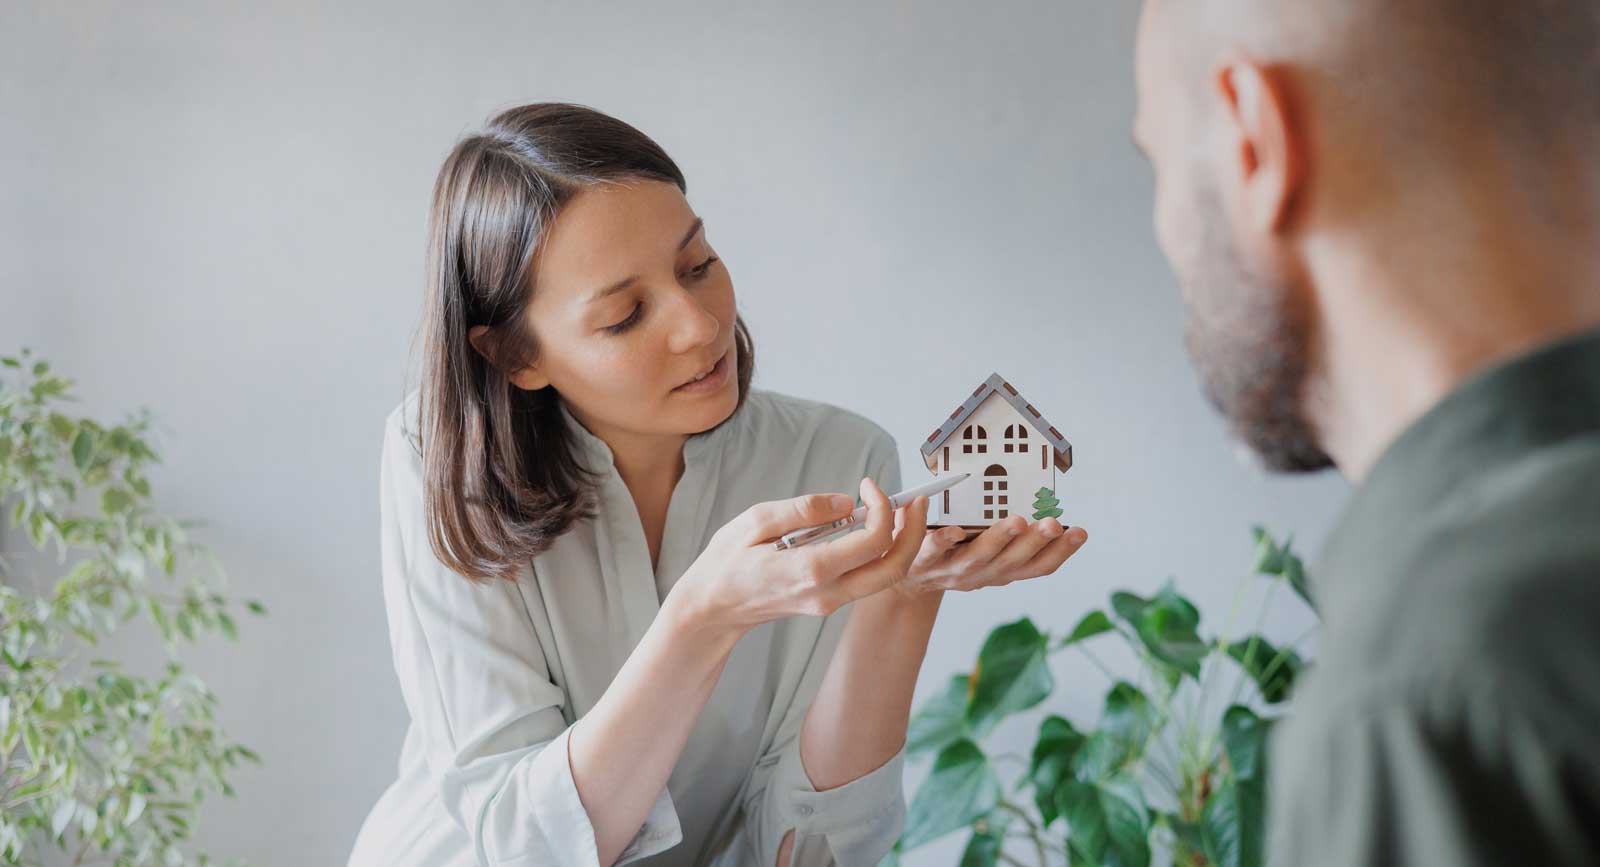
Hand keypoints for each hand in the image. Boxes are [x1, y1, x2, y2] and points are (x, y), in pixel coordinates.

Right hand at [669, 478, 929, 632]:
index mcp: (810, 570)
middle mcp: (828, 592)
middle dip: (914, 531)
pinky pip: (869, 578)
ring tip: (900, 509)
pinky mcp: (829, 601)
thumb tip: (847, 502)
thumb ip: (804, 509)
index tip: (867, 485)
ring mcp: (830, 602)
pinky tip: (875, 526)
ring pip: (887, 577)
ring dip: (902, 542)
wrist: (711, 608)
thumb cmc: (726, 561)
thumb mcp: (755, 521)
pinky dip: (883, 551)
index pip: (872, 541)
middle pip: (895, 567)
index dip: (881, 507)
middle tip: (917, 500)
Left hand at [891, 514, 1086, 596]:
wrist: (902, 579)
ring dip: (999, 540)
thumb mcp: (983, 546)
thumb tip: (1037, 498)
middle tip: (1055, 524)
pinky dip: (944, 541)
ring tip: (1018, 521)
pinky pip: (933, 552)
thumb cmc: (950, 552)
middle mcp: (981, 575)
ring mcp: (951, 571)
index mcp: (1001, 570)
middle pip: (1013, 563)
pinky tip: (953, 529)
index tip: (1081, 532)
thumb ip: (1005, 530)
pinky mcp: (921, 562)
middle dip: (1036, 543)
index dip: (1060, 552)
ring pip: (978, 559)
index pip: (1038, 566)